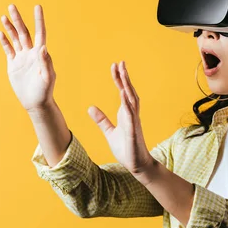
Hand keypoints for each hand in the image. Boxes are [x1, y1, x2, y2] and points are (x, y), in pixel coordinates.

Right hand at [0, 4, 55, 110]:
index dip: (39, 20)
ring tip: (4, 16)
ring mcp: (22, 58)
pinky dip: (5, 41)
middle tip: (12, 6)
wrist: (35, 102)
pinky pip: (9, 50)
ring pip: (15, 39)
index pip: (40, 33)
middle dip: (18, 19)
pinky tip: (1, 33)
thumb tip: (43, 48)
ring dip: (10, 27)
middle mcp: (31, 53)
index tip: (37, 6)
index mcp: (41, 54)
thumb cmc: (44, 91)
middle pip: (24, 32)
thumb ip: (45, 62)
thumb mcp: (47, 77)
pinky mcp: (14, 64)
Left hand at [88, 61, 155, 182]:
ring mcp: (134, 122)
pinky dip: (127, 104)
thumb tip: (90, 107)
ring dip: (127, 86)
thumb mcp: (109, 132)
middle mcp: (132, 114)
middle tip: (120, 62)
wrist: (137, 165)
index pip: (122, 92)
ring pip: (131, 100)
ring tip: (123, 73)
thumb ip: (101, 120)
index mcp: (126, 113)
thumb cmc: (126, 148)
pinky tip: (123, 94)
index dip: (119, 79)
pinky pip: (131, 115)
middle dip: (125, 77)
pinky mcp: (133, 131)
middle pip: (129, 91)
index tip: (115, 66)